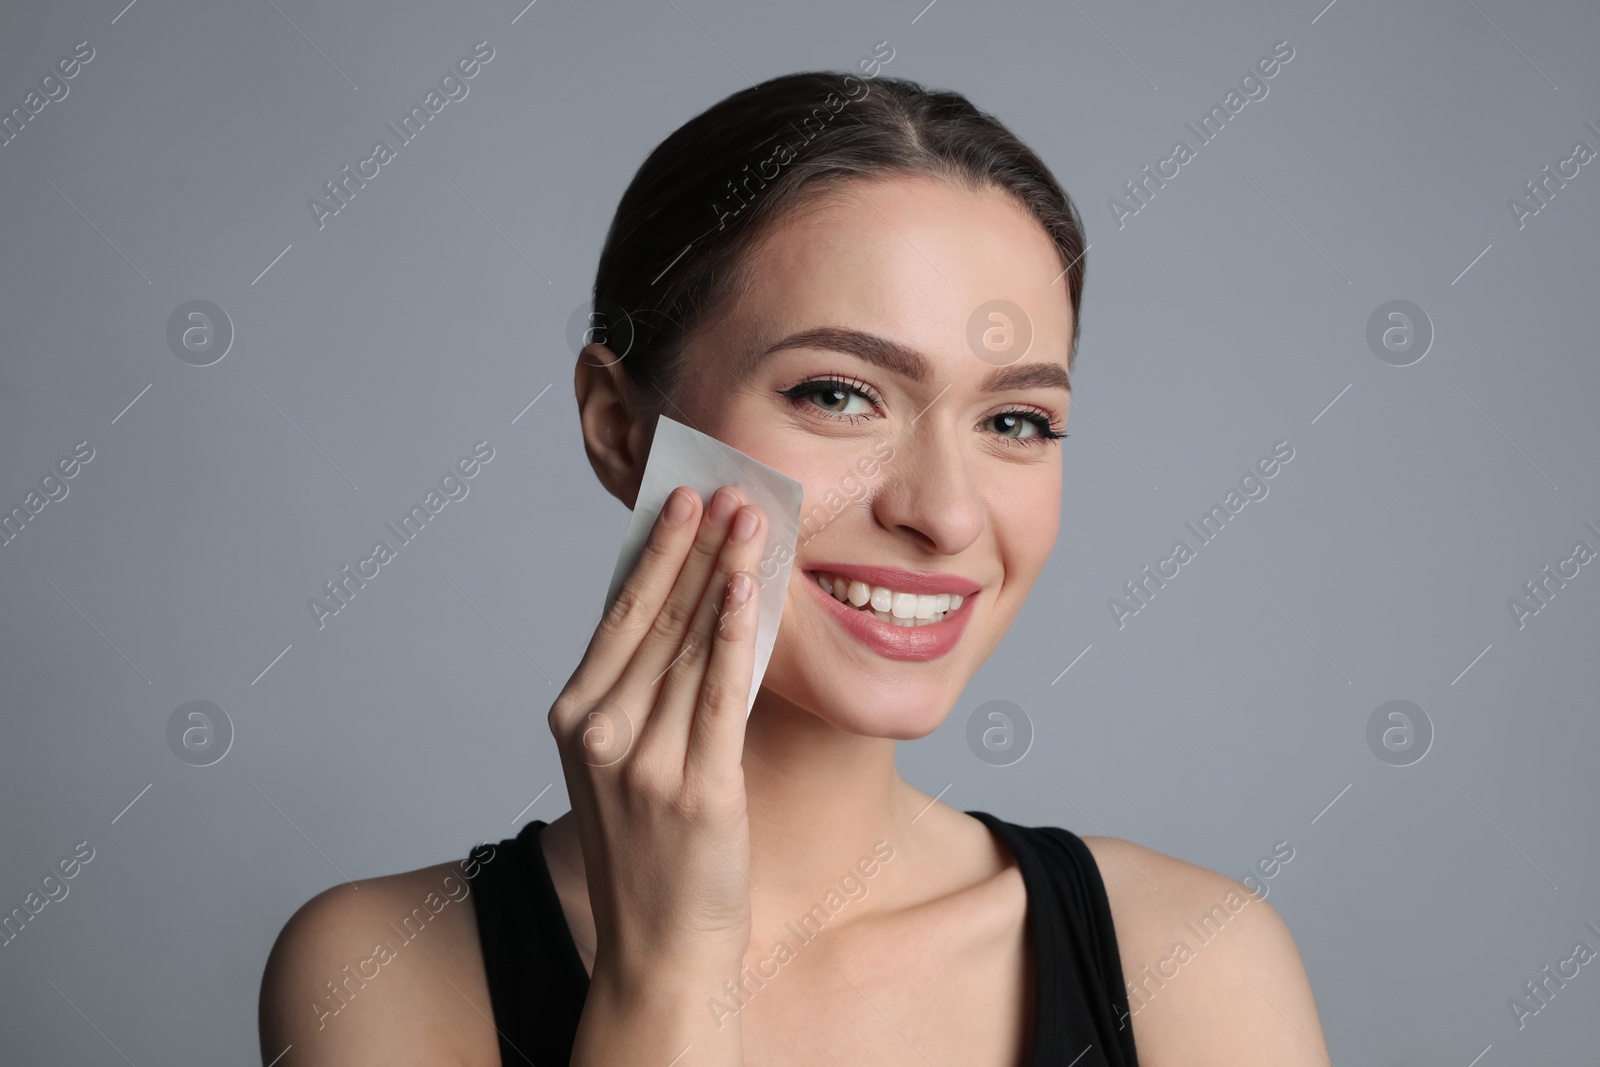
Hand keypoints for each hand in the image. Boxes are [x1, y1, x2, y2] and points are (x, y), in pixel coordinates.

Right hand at [548, 485, 768, 984]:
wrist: (659, 946)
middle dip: (694, 546)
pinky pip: (718, 694)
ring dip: (722, 573)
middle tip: (724, 487)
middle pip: (655, 617)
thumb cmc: (650, 846)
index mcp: (575, 715)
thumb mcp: (625, 757)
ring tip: (750, 519)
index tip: (681, 498)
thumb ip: (645, 685)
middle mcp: (599, 731)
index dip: (655, 551)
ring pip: (689, 645)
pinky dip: (734, 635)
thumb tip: (690, 602)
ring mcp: (642, 761)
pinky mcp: (693, 789)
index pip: (621, 613)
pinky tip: (748, 587)